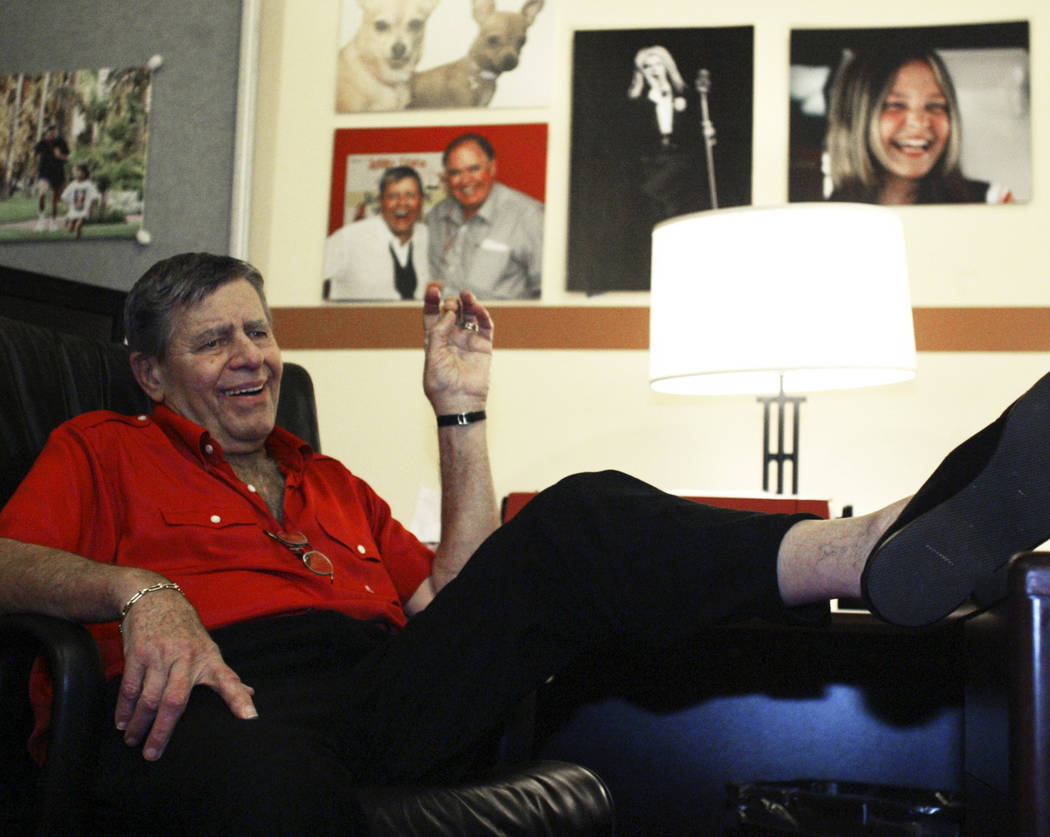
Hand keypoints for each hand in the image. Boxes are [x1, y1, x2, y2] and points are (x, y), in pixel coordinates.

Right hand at [116, 589, 256, 760]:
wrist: (155, 599)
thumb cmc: (186, 631)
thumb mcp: (209, 648)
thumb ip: (224, 675)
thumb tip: (251, 694)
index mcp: (210, 659)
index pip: (229, 681)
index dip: (240, 700)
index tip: (250, 718)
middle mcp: (187, 658)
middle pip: (175, 701)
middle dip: (163, 731)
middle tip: (153, 755)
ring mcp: (162, 655)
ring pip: (149, 698)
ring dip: (139, 724)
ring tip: (133, 741)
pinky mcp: (139, 653)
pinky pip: (130, 687)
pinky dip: (124, 708)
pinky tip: (121, 722)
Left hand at [423, 283, 492, 414]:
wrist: (459, 403)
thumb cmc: (441, 384)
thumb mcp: (432, 356)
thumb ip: (439, 332)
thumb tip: (449, 312)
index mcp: (434, 340)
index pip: (432, 314)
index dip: (432, 299)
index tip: (433, 287)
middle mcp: (451, 338)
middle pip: (451, 311)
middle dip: (450, 302)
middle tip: (451, 306)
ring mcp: (468, 341)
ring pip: (469, 315)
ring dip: (467, 302)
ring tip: (466, 296)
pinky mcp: (483, 346)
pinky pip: (485, 326)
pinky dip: (483, 314)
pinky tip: (477, 309)